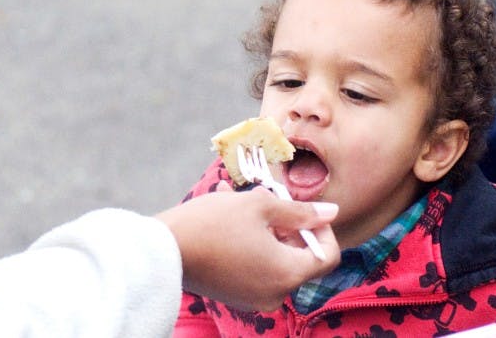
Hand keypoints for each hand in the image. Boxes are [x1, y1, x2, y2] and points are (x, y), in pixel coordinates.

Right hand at [155, 185, 338, 311]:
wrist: (163, 250)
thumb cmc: (213, 224)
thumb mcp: (260, 206)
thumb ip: (300, 211)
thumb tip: (332, 212)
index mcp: (288, 273)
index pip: (328, 255)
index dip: (321, 228)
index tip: (301, 208)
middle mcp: (276, 293)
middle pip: (299, 256)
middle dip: (287, 224)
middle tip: (266, 198)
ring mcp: (254, 297)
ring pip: (273, 257)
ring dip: (264, 227)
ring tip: (237, 198)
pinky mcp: (234, 294)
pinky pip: (253, 266)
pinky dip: (249, 242)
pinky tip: (225, 212)